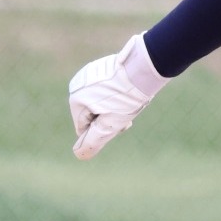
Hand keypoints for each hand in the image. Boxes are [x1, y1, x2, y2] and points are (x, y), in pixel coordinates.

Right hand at [68, 33, 165, 159]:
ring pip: (97, 101)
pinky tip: (126, 87)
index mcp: (75, 100)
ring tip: (127, 98)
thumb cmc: (127, 98)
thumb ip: (93, 141)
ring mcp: (87, 74)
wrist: (144, 67)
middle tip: (126, 110)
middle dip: (107, 117)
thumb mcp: (110, 125)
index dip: (103, 129)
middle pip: (90, 113)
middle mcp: (76, 85)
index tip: (119, 121)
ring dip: (110, 105)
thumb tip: (78, 154)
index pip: (84, 128)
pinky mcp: (98, 67)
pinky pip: (103, 88)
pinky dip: (113, 91)